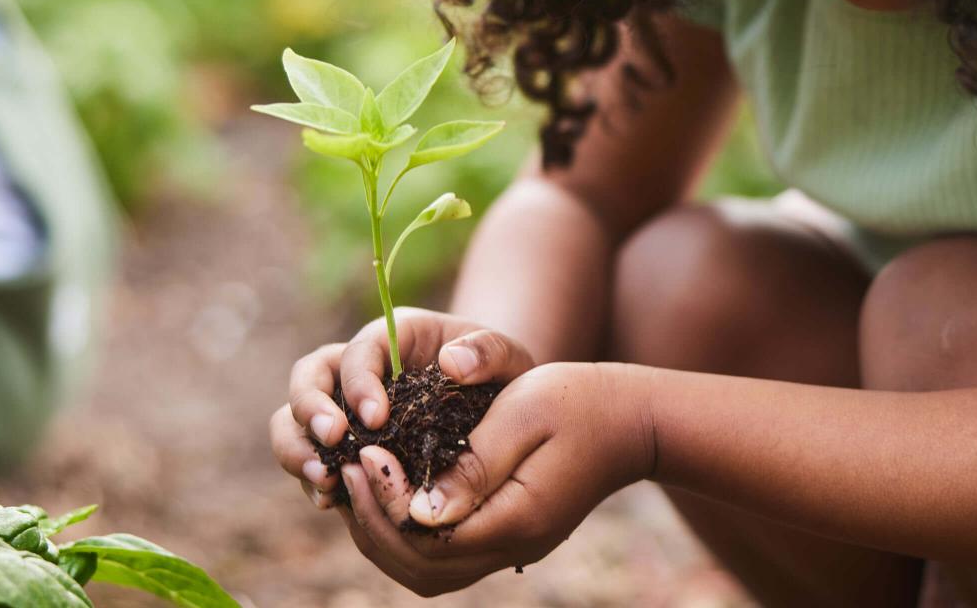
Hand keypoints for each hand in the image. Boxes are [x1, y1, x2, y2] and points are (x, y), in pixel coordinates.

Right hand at [269, 307, 536, 507]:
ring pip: (293, 420)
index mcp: (392, 339)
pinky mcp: (343, 450)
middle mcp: (356, 370)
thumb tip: (452, 364)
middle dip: (311, 410)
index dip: (358, 382)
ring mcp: (342, 411)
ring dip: (299, 448)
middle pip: (307, 379)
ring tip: (325, 481)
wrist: (497, 410)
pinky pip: (311, 459)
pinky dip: (312, 480)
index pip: (357, 350)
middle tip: (335, 441)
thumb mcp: (508, 357)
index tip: (376, 417)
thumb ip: (488, 352)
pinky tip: (331, 502)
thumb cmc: (500, 377)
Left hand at [334, 361, 656, 594]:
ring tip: (359, 483)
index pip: (429, 536)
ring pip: (426, 573)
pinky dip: (405, 537)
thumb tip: (420, 511)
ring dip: (383, 535)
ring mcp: (512, 551)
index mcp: (517, 520)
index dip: (386, 499)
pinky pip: (442, 560)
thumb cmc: (576, 402)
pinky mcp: (507, 541)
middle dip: (373, 520)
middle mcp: (513, 549)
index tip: (364, 451)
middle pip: (419, 567)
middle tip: (348, 467)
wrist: (629, 422)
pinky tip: (389, 495)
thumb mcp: (524, 414)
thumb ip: (473, 464)